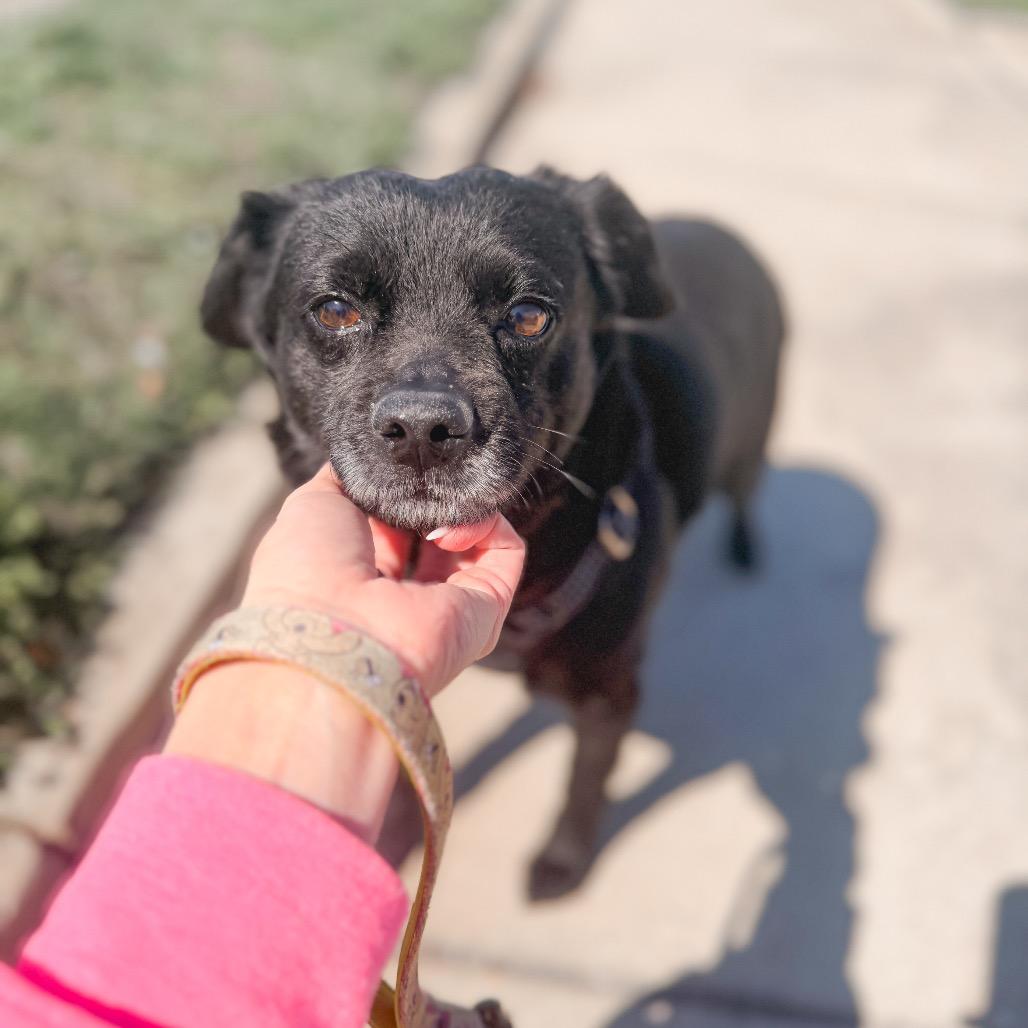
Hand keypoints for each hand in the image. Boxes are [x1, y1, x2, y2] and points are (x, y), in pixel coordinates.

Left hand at [241, 463, 525, 696]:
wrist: (329, 632)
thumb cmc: (307, 571)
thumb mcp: (313, 504)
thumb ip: (346, 477)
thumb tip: (373, 457)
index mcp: (362, 572)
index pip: (398, 522)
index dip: (401, 488)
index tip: (396, 467)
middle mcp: (408, 593)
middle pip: (441, 527)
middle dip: (434, 494)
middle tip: (419, 479)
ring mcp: (451, 603)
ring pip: (478, 537)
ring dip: (460, 506)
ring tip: (431, 504)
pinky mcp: (487, 609)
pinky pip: (506, 550)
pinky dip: (487, 523)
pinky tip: (450, 523)